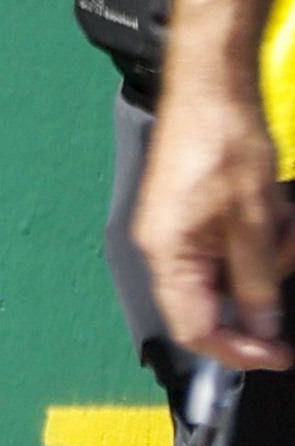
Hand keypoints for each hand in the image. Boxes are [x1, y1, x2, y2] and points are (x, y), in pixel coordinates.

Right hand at [140, 79, 294, 371]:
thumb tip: (262, 329)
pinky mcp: (189, 215)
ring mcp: (175, 230)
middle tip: (288, 253)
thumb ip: (258, 283)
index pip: (195, 328)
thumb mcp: (256, 223)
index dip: (239, 350)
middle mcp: (162, 248)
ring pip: (226, 273)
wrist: (211, 90)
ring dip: (265, 258)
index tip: (280, 355)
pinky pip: (226, 247)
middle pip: (211, 302)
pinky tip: (271, 208)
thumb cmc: (225, 148)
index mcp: (168, 255)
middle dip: (261, 290)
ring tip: (282, 219)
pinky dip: (256, 239)